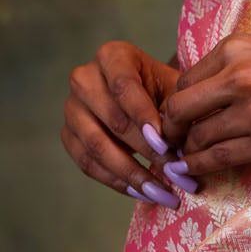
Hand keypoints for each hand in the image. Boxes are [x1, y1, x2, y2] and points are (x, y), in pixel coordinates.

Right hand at [61, 41, 182, 205]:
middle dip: (147, 152)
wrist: (145, 100)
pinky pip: (88, 165)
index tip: (167, 146)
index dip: (144, 118)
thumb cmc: (164, 93)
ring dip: (133, 175)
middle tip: (176, 175)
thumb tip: (181, 152)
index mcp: (112, 57)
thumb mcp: (176, 91)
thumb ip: (178, 113)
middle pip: (113, 120)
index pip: (124, 87)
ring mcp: (72, 108)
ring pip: (97, 147)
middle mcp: (84, 78)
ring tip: (164, 194)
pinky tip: (144, 193)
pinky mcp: (69, 136)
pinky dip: (118, 183)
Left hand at [160, 34, 250, 177]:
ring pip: (199, 137)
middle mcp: (241, 80)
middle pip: (183, 110)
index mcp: (234, 52)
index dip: (172, 103)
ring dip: (184, 150)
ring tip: (178, 156)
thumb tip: (179, 98)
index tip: (171, 117)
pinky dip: (197, 165)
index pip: (184, 81)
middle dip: (169, 129)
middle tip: (167, 139)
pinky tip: (187, 169)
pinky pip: (220, 157)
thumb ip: (216, 68)